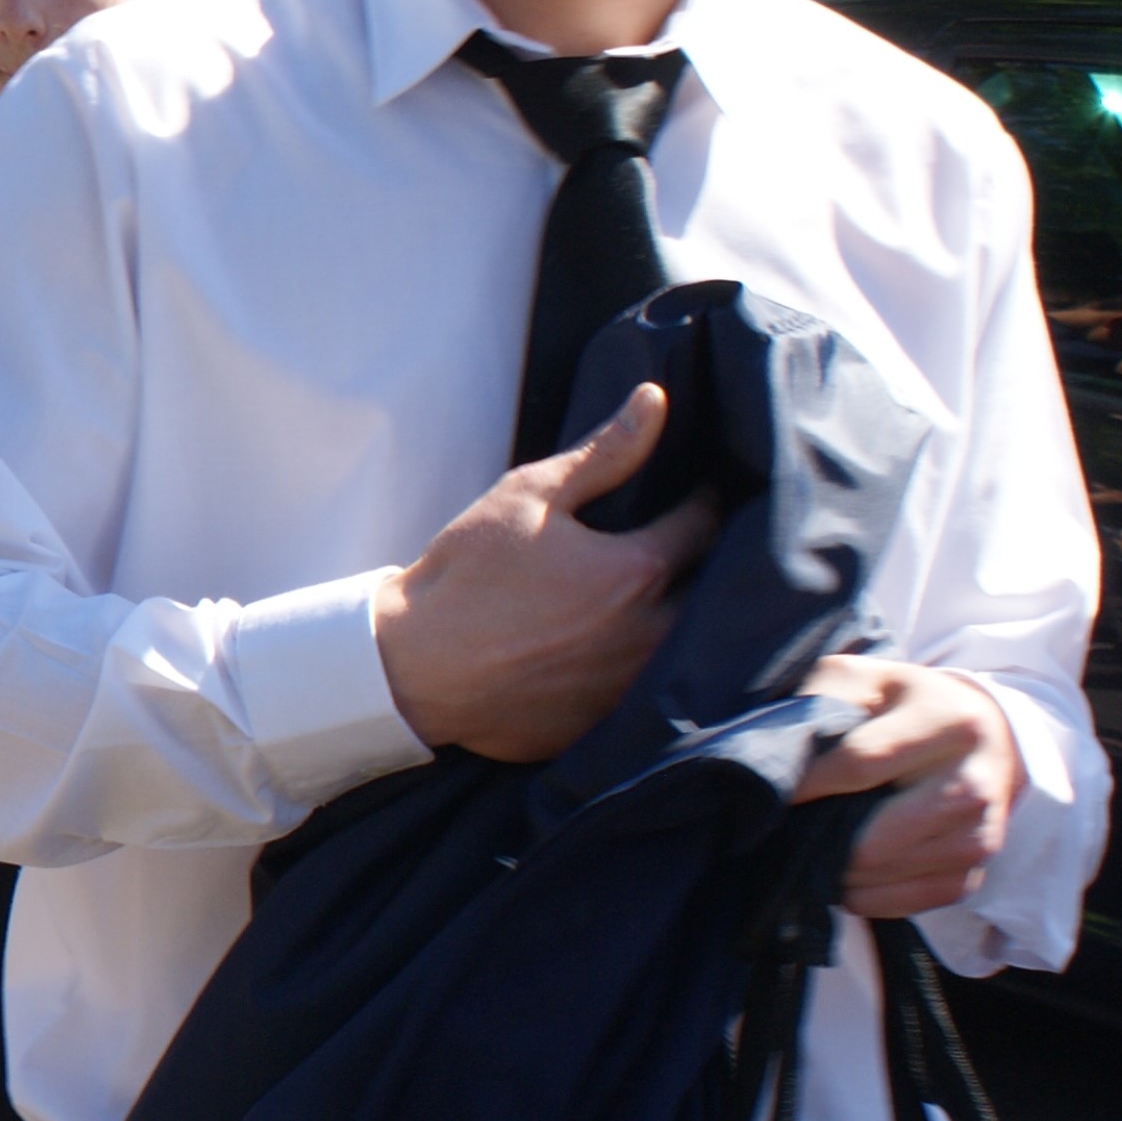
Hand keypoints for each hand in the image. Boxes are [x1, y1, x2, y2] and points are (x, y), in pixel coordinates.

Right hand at [372, 385, 720, 761]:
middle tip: (681, 542)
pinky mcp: (606, 721)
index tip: (696, 488)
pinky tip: (611, 646)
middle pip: (711, 588)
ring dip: (680, 614)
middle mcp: (649, 633)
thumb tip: (655, 400)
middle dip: (705, 561)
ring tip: (653, 593)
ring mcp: (630, 685)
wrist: (410, 668)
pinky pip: (646, 688)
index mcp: (636, 571)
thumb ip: (603, 452)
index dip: (704, 498)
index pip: (704, 523)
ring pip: (686, 643)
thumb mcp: (527, 497)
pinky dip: (642, 663)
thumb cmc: (465, 576)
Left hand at [795, 655, 1022, 916]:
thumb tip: (779, 756)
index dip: (806, 784)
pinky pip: (906, 902)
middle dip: (819, 838)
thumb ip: (821, 700)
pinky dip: (864, 896)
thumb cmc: (903, 703)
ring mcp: (980, 835)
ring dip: (837, 869)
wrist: (986, 735)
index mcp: (948, 723)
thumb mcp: (864, 678)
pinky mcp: (973, 874)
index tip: (770, 793)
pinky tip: (842, 874)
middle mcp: (974, 783)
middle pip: (876, 838)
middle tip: (785, 830)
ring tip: (812, 846)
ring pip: (886, 873)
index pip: (860, 764)